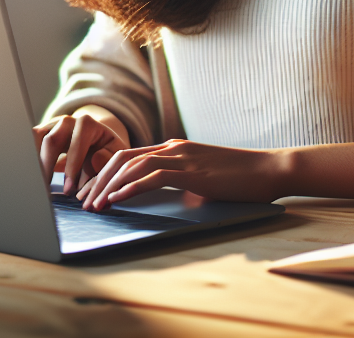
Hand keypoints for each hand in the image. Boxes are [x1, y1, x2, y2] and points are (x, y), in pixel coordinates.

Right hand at [33, 109, 128, 196]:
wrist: (96, 142)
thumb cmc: (106, 151)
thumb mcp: (115, 154)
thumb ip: (109, 158)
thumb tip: (94, 159)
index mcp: (87, 124)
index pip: (76, 144)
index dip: (72, 168)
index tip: (69, 189)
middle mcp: (66, 122)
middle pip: (51, 141)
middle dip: (48, 167)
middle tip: (47, 190)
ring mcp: (51, 126)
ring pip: (35, 141)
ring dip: (34, 163)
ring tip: (37, 185)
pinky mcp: (40, 135)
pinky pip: (28, 146)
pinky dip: (29, 162)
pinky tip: (33, 178)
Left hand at [76, 139, 286, 209]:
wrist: (270, 170)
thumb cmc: (241, 178)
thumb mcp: (204, 178)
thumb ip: (183, 182)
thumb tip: (168, 197)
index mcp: (174, 149)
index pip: (128, 157)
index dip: (104, 174)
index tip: (91, 194)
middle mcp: (174, 148)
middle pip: (122, 159)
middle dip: (98, 180)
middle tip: (83, 202)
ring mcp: (183, 157)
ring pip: (132, 166)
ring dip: (108, 187)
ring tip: (95, 205)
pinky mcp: (192, 170)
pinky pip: (153, 176)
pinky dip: (131, 187)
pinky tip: (117, 199)